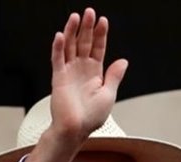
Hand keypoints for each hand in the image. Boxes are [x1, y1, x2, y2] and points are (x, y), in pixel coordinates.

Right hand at [49, 8, 127, 141]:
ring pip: (70, 47)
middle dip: (87, 28)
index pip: (98, 48)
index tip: (103, 21)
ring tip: (76, 17)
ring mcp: (69, 73)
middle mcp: (80, 70)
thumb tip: (123, 61)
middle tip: (89, 12)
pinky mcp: (58, 78)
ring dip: (72, 32)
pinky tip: (61, 35)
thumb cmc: (90, 118)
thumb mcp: (109, 94)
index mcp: (94, 73)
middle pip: (83, 43)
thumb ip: (114, 76)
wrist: (75, 129)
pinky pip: (57, 59)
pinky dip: (58, 47)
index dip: (100, 34)